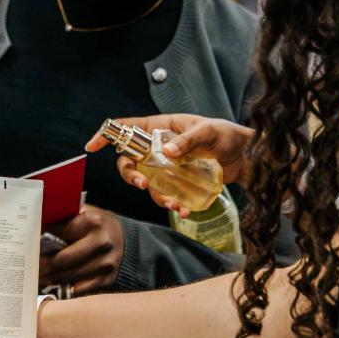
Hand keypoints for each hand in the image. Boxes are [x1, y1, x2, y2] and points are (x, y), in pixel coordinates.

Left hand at [39, 205, 123, 294]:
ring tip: (37, 276)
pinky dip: (64, 287)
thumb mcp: (81, 214)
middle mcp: (102, 242)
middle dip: (43, 263)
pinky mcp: (107, 279)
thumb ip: (62, 219)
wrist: (121, 238)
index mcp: (92, 222)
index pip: (58, 233)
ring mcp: (106, 263)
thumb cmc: (94, 226)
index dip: (41, 240)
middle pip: (62, 259)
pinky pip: (79, 289)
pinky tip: (53, 284)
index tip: (29, 245)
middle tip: (30, 266)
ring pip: (68, 276)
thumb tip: (34, 227)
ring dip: (50, 278)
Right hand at [86, 114, 255, 214]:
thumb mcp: (209, 131)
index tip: (91, 147)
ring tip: (175, 204)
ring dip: (155, 196)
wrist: (247, 156)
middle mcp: (158, 147)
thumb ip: (188, 139)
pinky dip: (171, 204)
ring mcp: (167, 166)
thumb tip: (167, 152)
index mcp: (161, 127)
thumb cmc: (227, 135)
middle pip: (129, 160)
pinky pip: (166, 195)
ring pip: (147, 182)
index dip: (106, 135)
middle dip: (129, 174)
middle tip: (141, 185)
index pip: (126, 127)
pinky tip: (184, 210)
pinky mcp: (178, 182)